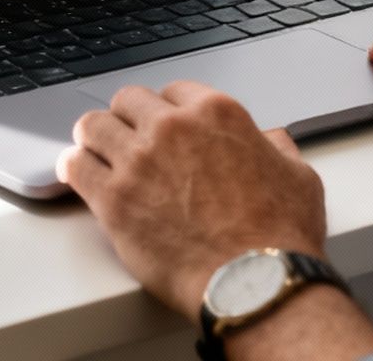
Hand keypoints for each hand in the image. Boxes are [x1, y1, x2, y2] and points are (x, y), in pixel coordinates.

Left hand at [57, 81, 326, 312]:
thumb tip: (270, 142)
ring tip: (95, 152)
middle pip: (128, 101)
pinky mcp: (113, 198)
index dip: (168, 110)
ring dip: (95, 138)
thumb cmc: (280, 236)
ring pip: (93, 126)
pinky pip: (75, 166)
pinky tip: (77, 174)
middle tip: (127, 138)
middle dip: (128, 118)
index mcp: (216, 114)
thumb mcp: (298, 177)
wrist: (255, 282)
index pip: (174, 90)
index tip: (162, 125)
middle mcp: (172, 128)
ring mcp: (138, 161)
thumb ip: (277, 150)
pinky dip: (74, 167)